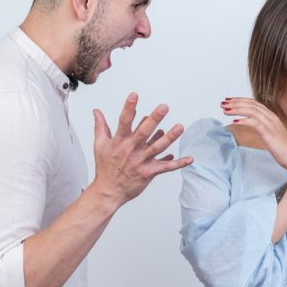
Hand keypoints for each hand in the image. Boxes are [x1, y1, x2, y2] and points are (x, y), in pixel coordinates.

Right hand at [90, 93, 192, 207]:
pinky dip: (178, 163)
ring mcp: (140, 162)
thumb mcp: (99, 145)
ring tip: (180, 127)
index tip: (134, 95)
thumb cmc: (105, 168)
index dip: (129, 108)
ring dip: (170, 138)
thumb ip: (100, 126)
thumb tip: (96, 111)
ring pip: (157, 148)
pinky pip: (166, 167)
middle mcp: (131, 150)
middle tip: (164, 107)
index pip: (124, 121)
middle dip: (154, 119)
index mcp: (119, 142)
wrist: (108, 191)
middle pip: (144, 132)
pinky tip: (190, 158)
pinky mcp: (148, 173)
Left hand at [220, 97, 286, 169]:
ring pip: (252, 111)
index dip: (240, 100)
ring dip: (237, 109)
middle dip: (236, 103)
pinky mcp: (270, 133)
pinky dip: (244, 120)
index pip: (254, 103)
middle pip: (252, 105)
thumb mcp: (269, 133)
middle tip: (223, 103)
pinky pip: (255, 123)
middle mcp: (272, 117)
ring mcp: (271, 125)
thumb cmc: (281, 148)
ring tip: (225, 111)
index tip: (229, 101)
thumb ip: (261, 125)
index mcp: (272, 116)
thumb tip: (248, 122)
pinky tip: (235, 121)